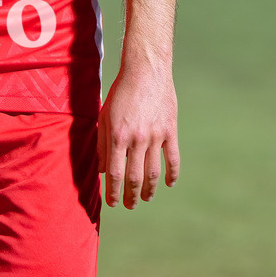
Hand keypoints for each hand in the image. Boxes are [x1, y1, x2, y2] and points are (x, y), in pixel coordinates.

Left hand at [98, 63, 178, 209]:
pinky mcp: (170, 131)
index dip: (113, 192)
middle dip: (130, 195)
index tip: (113, 203)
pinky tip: (169, 184)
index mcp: (118, 135)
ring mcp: (156, 136)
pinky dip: (172, 174)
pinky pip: (173, 158)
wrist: (145, 70)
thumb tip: (102, 169)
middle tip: (129, 206)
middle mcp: (137, 139)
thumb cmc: (121, 92)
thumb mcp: (105, 115)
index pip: (115, 173)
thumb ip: (103, 143)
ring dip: (149, 189)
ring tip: (145, 198)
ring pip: (154, 172)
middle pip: (134, 177)